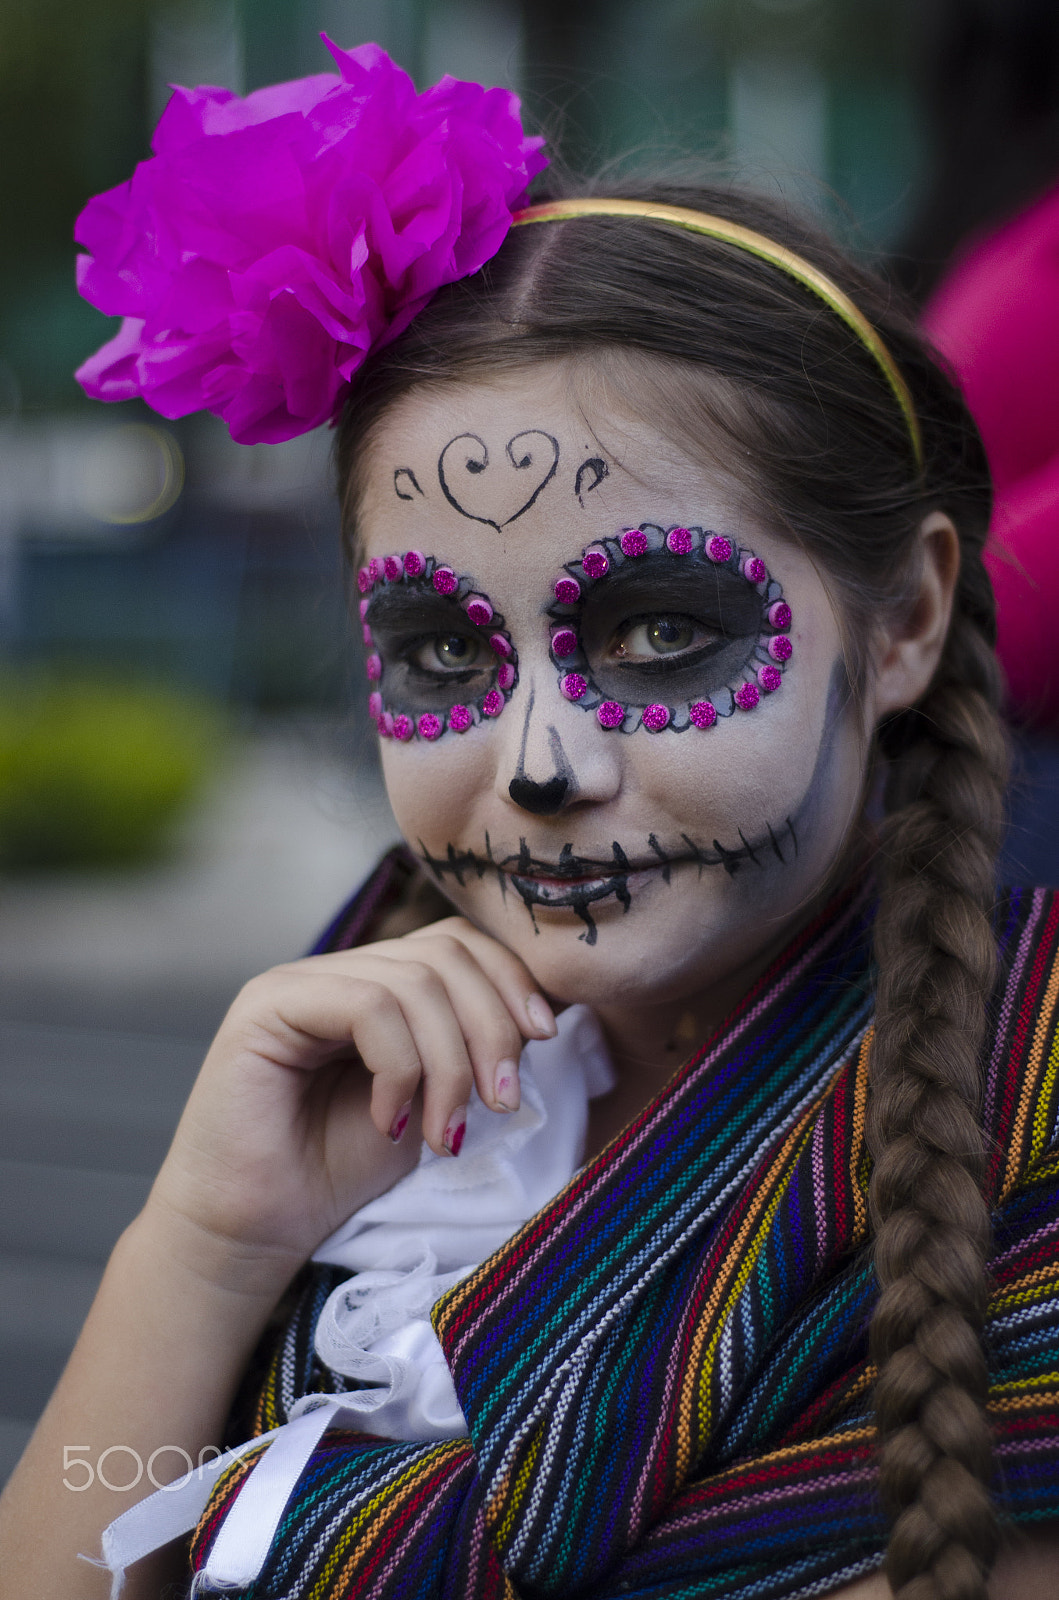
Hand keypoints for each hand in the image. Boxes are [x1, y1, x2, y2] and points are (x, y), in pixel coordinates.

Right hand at [145, 918, 556, 1275]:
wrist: (253, 1235)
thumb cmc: (335, 1176)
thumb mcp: (427, 1102)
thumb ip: (464, 1049)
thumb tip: (539, 1017)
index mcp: (374, 983)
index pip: (457, 943)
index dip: (510, 981)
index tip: (543, 1039)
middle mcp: (335, 971)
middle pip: (444, 954)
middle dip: (491, 1025)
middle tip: (502, 1102)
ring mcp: (298, 982)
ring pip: (414, 981)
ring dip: (450, 1062)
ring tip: (445, 1131)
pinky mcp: (267, 1007)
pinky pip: (368, 1008)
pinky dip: (401, 1069)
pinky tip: (392, 1123)